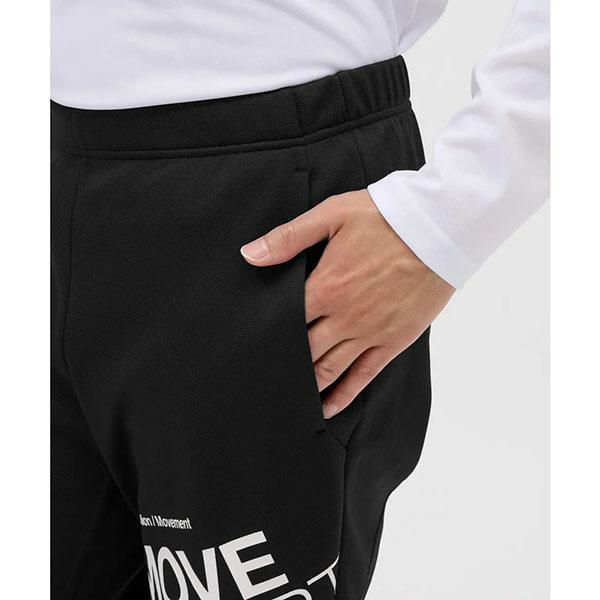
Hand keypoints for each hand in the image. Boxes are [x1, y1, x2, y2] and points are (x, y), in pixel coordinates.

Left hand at [241, 189, 454, 418]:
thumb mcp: (332, 215)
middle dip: (282, 364)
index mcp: (325, 287)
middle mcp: (343, 317)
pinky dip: (342, 396)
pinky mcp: (393, 341)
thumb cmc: (385, 218)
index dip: (266, 335)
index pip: (285, 321)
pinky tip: (326, 408)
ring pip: (328, 369)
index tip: (251, 348)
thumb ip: (288, 238)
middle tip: (263, 377)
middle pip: (303, 350)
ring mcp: (369, 333)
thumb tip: (249, 254)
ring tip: (287, 398)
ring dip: (306, 385)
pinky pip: (362, 376)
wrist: (440, 228)